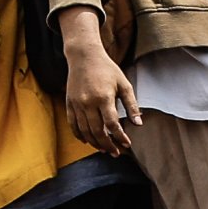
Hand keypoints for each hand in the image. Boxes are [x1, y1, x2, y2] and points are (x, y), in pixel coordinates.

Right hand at [58, 10, 138, 155]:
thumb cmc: (107, 69)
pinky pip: (73, 124)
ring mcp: (76, 104)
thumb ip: (132, 105)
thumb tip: (138, 124)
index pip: (112, 125)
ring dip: (95, 143)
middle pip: (97, 132)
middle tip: (116, 152)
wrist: (83, 56)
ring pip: (84, 131)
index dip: (120, 137)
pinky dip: (80, 135)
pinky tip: (88, 141)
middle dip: (108, 145)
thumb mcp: (124, 84)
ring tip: (104, 149)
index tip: (127, 144)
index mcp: (103, 98)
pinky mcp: (69, 103)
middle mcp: (88, 102)